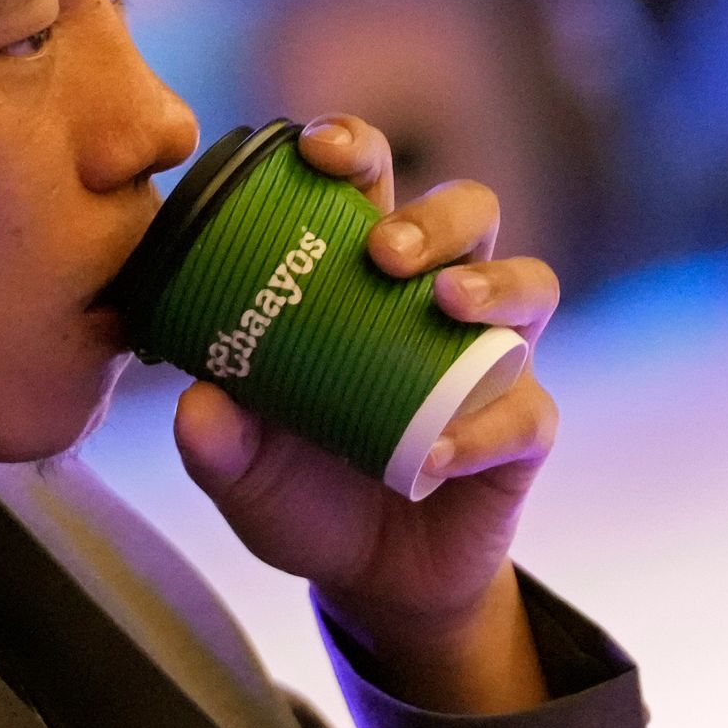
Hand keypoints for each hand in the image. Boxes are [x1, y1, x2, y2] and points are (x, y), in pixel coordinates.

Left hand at [171, 115, 562, 712]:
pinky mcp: (525, 429)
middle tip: (383, 249)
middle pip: (467, 212)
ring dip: (491, 282)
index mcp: (362, 274)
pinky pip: (525, 412)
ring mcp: (493, 358)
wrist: (369, 579)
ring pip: (530, 283)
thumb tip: (197, 402)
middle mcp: (437, 298)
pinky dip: (482, 428)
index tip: (314, 149)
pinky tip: (436, 451)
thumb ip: (215, 440)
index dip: (352, 148)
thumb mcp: (240, 470)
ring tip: (443, 302)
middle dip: (431, 216)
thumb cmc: (300, 490)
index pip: (370, 182)